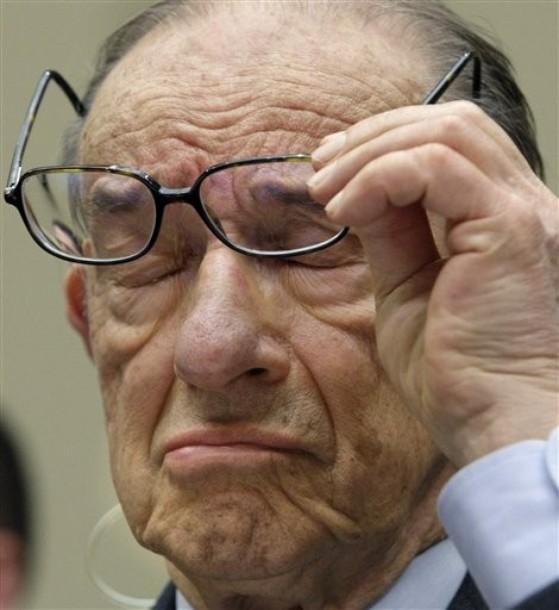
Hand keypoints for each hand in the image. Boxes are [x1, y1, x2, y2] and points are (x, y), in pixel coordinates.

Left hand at [308, 101, 558, 466]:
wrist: (495, 423)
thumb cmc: (454, 373)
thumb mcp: (407, 289)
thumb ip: (392, 236)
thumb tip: (360, 195)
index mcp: (498, 217)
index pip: (450, 143)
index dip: (385, 141)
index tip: (331, 167)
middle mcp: (522, 203)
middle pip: (450, 123)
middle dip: (373, 137)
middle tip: (320, 168)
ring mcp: (523, 210)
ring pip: (445, 131)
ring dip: (370, 153)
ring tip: (324, 189)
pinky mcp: (510, 228)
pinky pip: (436, 167)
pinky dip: (380, 176)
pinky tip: (343, 209)